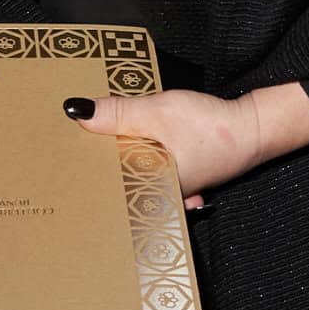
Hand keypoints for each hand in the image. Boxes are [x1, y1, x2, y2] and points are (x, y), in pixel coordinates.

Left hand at [64, 88, 257, 208]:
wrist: (253, 130)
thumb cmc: (210, 128)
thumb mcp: (157, 112)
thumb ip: (117, 112)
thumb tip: (77, 111)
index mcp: (146, 191)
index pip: (101, 186)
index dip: (79, 171)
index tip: (55, 159)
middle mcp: (154, 198)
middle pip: (113, 183)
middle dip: (92, 168)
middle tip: (63, 153)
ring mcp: (165, 190)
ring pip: (128, 177)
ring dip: (113, 163)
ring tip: (87, 146)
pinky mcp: (174, 177)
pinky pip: (144, 172)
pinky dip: (134, 160)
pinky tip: (124, 148)